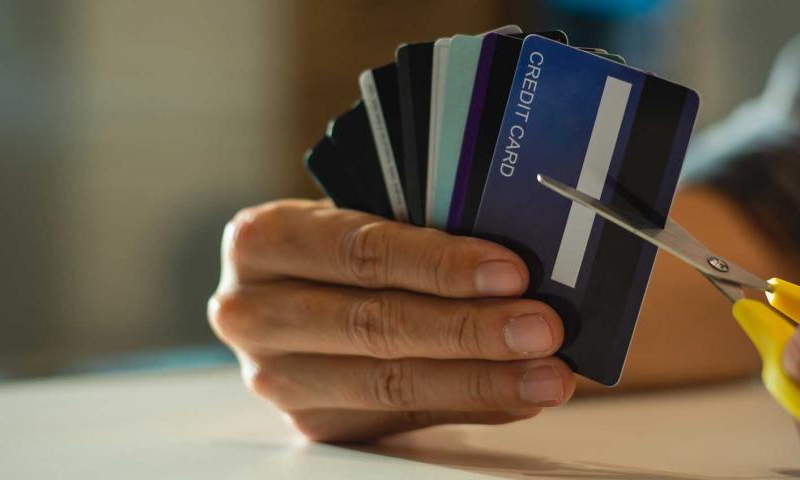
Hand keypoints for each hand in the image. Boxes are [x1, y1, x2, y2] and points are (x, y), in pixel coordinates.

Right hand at [208, 199, 574, 441]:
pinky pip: (404, 415)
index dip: (439, 264)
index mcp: (262, 240)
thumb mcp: (364, 210)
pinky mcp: (312, 422)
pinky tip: (518, 394)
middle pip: (374, 325)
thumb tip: (520, 265)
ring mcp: (277, 376)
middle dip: (471, 329)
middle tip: (542, 328)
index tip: (511, 272)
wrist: (299, 286)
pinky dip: (472, 404)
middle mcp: (252, 313)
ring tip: (547, 373)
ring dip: (482, 379)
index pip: (359, 251)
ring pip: (390, 382)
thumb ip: (423, 226)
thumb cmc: (344, 239)